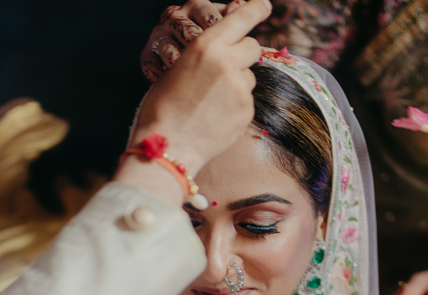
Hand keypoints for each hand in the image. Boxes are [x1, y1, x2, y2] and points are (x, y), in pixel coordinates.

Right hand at [115, 0, 268, 198]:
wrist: (169, 147)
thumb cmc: (163, 110)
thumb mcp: (177, 69)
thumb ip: (204, 55)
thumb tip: (224, 50)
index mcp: (206, 45)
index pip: (242, 17)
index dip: (257, 10)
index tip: (265, 6)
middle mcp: (228, 62)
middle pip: (253, 47)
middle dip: (243, 54)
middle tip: (227, 70)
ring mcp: (240, 88)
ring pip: (249, 77)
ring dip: (237, 84)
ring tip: (212, 103)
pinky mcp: (246, 111)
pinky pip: (247, 101)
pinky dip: (235, 107)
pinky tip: (215, 118)